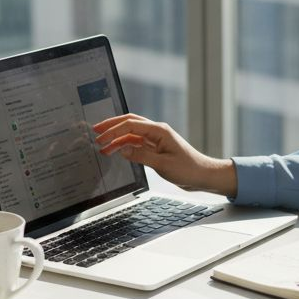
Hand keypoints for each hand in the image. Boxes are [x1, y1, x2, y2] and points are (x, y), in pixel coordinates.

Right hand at [92, 113, 236, 195]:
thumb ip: (141, 156)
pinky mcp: (156, 149)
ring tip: (103, 148)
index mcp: (159, 131)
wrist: (203, 175)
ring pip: (132, 134)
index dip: (113, 130)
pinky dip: (125, 146)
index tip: (100, 136)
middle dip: (112, 126)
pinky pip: (137, 144)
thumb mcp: (163, 164)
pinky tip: (117, 152)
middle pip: (129, 123)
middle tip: (96, 131)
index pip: (131, 125)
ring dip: (117, 139)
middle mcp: (157, 132)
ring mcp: (156, 140)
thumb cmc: (188, 169)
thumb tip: (122, 150)